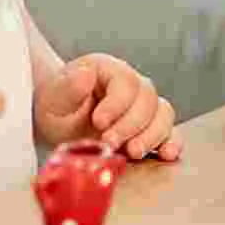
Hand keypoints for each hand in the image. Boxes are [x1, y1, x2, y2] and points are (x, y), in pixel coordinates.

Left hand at [33, 53, 181, 160]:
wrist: (59, 122)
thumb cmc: (57, 107)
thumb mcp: (53, 97)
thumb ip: (68, 87)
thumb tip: (85, 74)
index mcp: (110, 70)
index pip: (126, 82)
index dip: (116, 104)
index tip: (98, 122)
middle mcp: (133, 85)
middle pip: (148, 99)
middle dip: (130, 125)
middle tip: (109, 142)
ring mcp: (144, 107)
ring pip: (163, 115)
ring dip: (151, 135)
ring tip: (132, 152)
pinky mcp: (149, 129)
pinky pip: (170, 132)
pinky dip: (171, 142)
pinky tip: (166, 154)